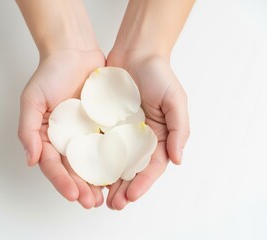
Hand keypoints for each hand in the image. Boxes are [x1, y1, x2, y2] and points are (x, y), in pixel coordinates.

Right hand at [18, 50, 105, 207]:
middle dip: (81, 188)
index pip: (53, 165)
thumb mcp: (32, 100)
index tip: (73, 195)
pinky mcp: (103, 125)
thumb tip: (30, 160)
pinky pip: (109, 144)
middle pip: (73, 169)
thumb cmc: (50, 74)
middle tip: (92, 202)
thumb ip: (28, 130)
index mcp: (49, 137)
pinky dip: (113, 159)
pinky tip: (121, 172)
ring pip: (93, 162)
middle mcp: (68, 139)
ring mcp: (87, 133)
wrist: (74, 52)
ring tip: (106, 196)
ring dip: (98, 181)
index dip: (61, 182)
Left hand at [105, 51, 189, 209]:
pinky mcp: (104, 123)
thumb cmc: (159, 74)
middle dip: (123, 189)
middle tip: (113, 204)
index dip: (142, 183)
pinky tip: (86, 171)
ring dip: (107, 180)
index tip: (131, 196)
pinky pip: (98, 143)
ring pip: (113, 162)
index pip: (151, 166)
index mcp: (158, 137)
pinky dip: (94, 159)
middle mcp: (139, 138)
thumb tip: (178, 159)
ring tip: (98, 197)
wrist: (136, 52)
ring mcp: (120, 132)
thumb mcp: (175, 100)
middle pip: (131, 170)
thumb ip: (179, 129)